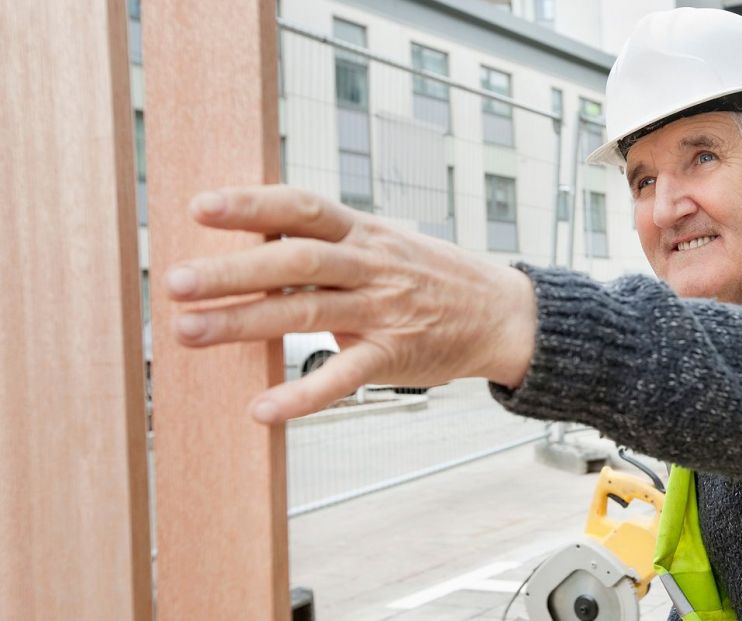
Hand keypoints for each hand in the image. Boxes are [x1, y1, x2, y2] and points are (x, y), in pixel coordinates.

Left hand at [165, 185, 535, 423]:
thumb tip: (255, 238)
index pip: (303, 207)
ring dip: (244, 322)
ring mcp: (385, 310)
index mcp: (365, 232)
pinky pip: (345, 375)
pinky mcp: (397, 354)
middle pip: (295, 261)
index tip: (200, 208)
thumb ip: (329, 243)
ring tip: (189, 332)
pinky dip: (303, 394)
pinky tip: (263, 408)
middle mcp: (372, 265)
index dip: (252, 205)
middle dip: (232, 271)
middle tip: (175, 282)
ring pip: (307, 313)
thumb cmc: (433, 277)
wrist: (502, 313)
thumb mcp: (385, 243)